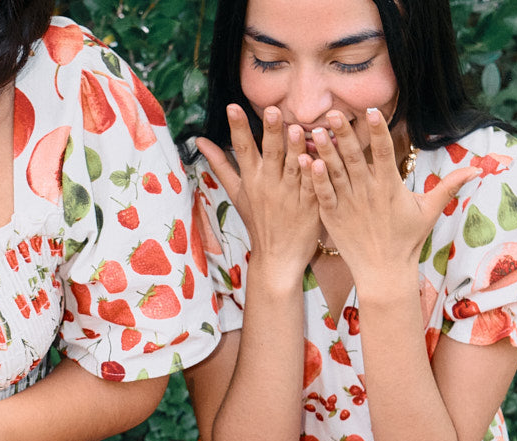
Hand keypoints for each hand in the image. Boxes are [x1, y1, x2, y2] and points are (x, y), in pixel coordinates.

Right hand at [197, 104, 320, 283]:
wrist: (277, 257)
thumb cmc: (257, 222)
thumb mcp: (237, 193)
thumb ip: (221, 165)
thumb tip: (200, 140)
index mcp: (251, 180)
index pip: (241, 149)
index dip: (238, 128)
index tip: (233, 107)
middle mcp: (268, 185)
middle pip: (269, 154)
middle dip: (270, 132)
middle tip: (271, 110)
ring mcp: (289, 196)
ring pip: (293, 167)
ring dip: (294, 148)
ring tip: (295, 128)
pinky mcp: (310, 206)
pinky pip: (312, 186)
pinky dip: (314, 174)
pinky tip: (316, 159)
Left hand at [308, 108, 478, 286]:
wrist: (383, 273)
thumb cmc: (407, 241)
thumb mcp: (430, 211)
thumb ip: (449, 186)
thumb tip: (479, 168)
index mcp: (390, 187)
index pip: (384, 152)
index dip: (378, 130)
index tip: (370, 110)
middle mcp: (368, 192)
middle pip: (355, 157)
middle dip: (343, 133)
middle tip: (332, 112)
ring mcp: (348, 205)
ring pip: (335, 171)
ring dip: (325, 150)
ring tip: (315, 130)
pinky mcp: (333, 217)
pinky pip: (323, 194)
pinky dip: (315, 178)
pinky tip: (307, 161)